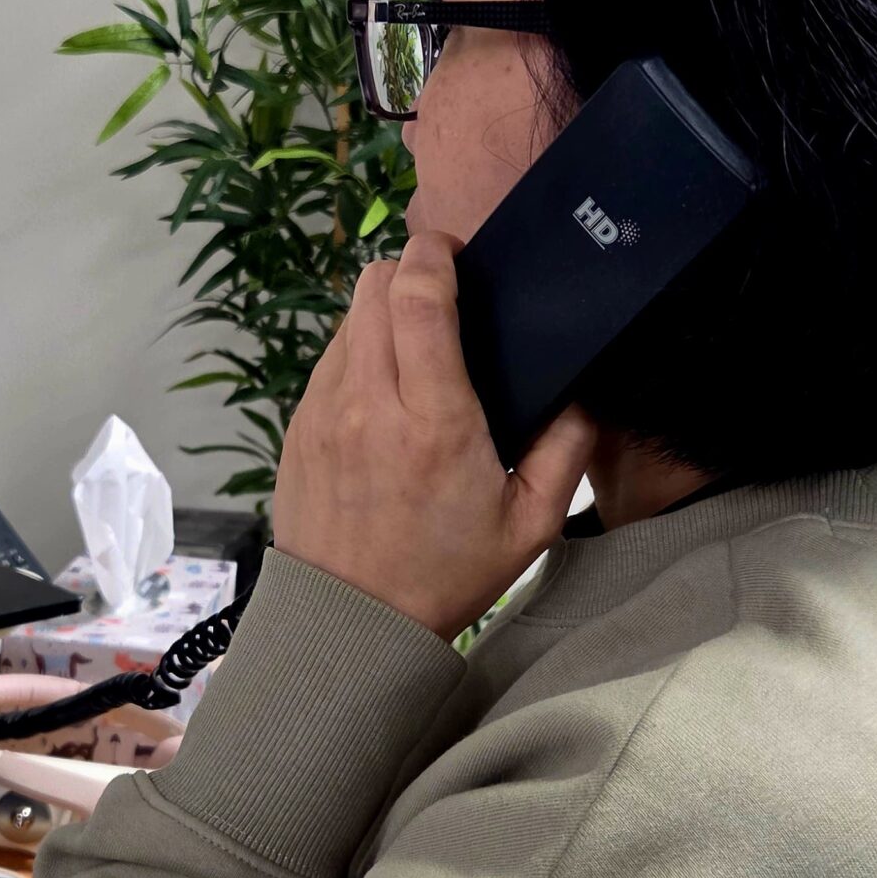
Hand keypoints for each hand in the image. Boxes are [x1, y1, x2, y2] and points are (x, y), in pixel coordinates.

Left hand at [272, 230, 595, 641]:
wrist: (351, 626)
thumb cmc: (444, 576)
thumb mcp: (529, 525)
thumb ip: (565, 450)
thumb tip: (579, 394)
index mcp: (434, 420)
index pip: (419, 296)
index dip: (435, 253)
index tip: (456, 251)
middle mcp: (369, 404)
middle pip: (372, 287)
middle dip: (408, 272)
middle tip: (442, 294)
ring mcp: (323, 413)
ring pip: (345, 320)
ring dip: (381, 314)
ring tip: (416, 347)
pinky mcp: (297, 429)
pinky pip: (327, 362)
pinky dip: (356, 356)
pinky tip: (384, 391)